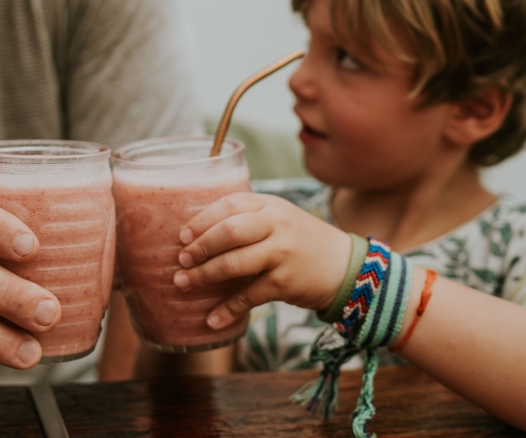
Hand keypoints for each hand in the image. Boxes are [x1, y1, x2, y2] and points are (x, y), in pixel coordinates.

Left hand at [172, 193, 350, 329]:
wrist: (344, 266)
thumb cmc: (300, 241)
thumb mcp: (278, 218)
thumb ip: (246, 219)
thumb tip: (197, 235)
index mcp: (269, 205)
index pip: (228, 205)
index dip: (201, 220)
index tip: (182, 236)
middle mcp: (276, 225)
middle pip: (228, 231)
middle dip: (199, 247)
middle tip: (180, 261)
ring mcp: (281, 253)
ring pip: (234, 263)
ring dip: (204, 276)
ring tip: (184, 284)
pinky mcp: (285, 283)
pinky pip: (248, 296)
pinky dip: (228, 310)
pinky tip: (211, 319)